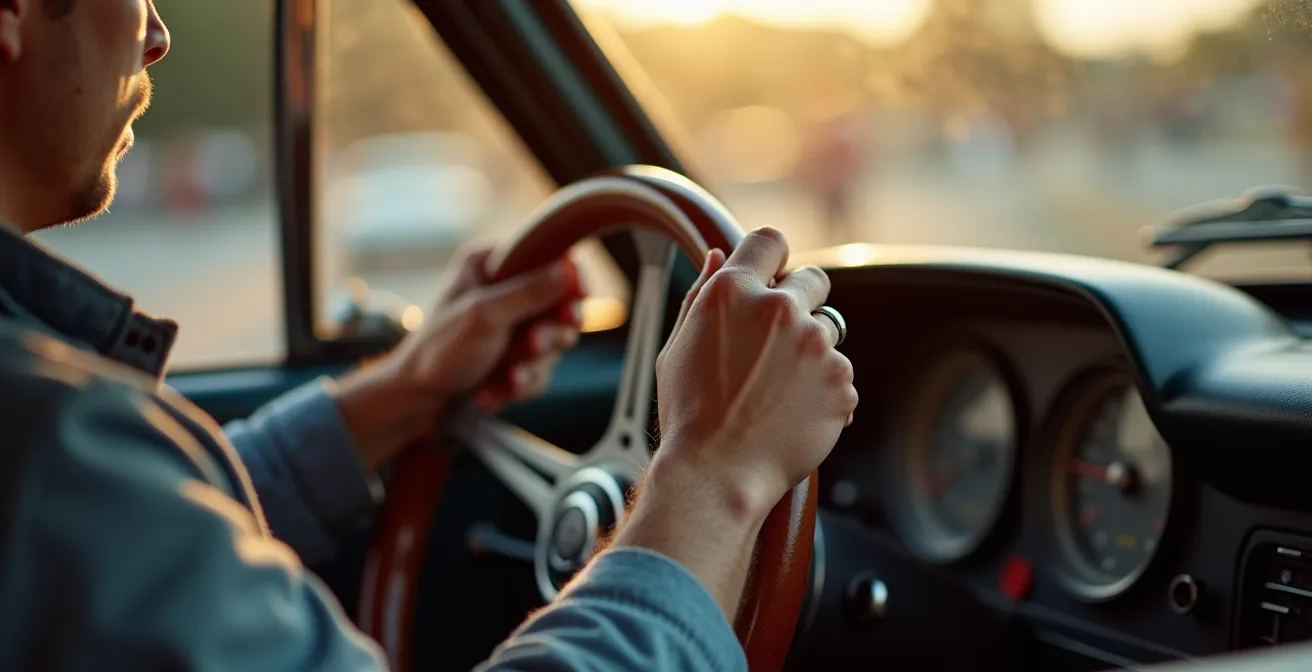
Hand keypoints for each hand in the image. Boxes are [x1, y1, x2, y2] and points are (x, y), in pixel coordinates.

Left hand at [334, 243, 583, 467]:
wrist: (416, 397)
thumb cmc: (438, 348)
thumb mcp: (482, 316)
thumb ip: (526, 293)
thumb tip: (567, 269)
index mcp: (491, 264)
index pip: (547, 256)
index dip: (571, 275)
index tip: (581, 293)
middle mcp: (505, 289)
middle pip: (560, 305)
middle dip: (549, 334)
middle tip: (533, 345)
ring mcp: (513, 325)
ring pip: (554, 343)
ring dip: (532, 366)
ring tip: (506, 378)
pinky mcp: (516, 356)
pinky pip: (539, 369)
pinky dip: (519, 384)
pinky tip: (490, 392)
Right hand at [609, 227, 855, 618]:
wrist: (716, 474)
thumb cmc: (688, 415)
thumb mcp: (677, 348)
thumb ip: (702, 295)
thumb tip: (716, 255)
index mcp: (733, 293)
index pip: (769, 241)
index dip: (772, 258)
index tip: (772, 276)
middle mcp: (779, 309)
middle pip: (813, 279)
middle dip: (801, 303)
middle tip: (778, 345)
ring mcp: (816, 345)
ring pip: (827, 332)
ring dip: (811, 354)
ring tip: (779, 393)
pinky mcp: (841, 381)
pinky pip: (840, 376)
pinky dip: (824, 393)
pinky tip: (793, 416)